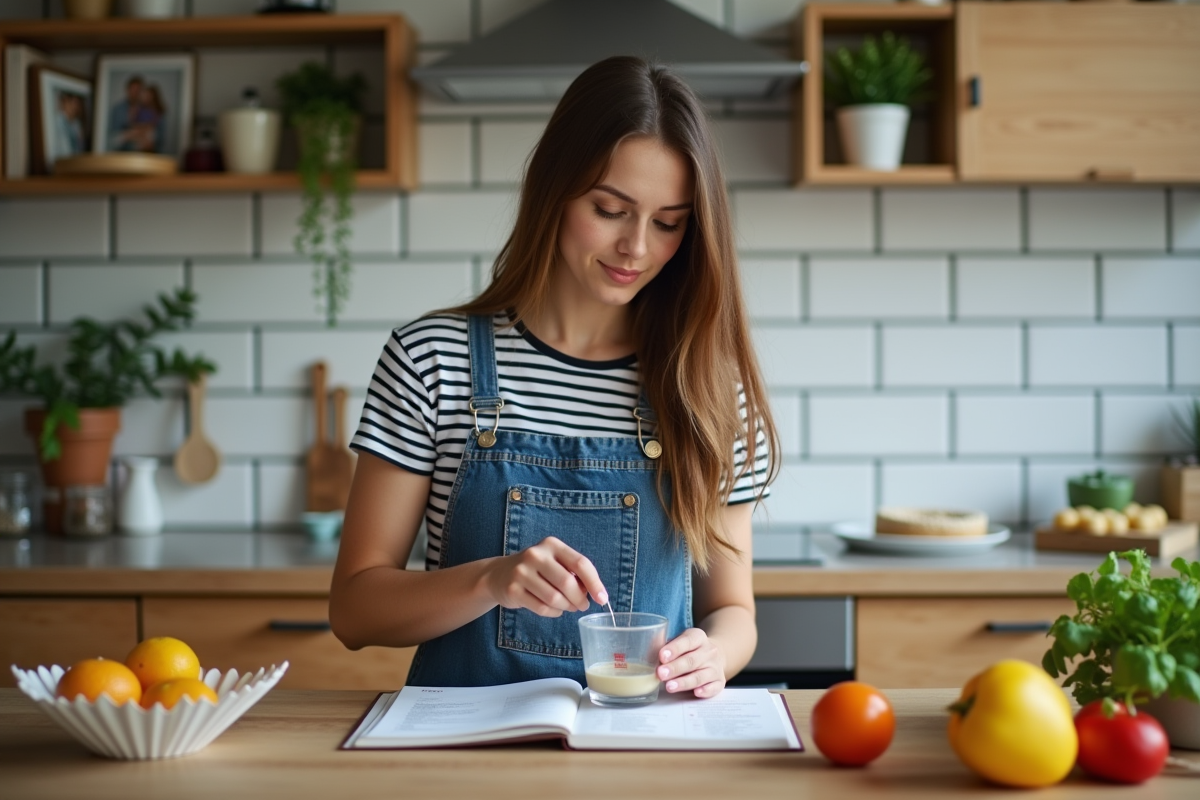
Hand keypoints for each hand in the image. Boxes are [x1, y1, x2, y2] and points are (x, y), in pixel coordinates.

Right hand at [485, 536, 607, 617]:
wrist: (499, 574)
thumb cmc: (537, 569)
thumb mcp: (554, 562)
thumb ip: (574, 572)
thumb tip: (595, 592)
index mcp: (551, 544)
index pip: (580, 563)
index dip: (595, 583)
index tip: (602, 598)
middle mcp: (535, 554)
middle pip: (567, 583)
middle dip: (580, 599)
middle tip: (583, 605)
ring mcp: (521, 572)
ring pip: (555, 598)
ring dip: (567, 607)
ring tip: (569, 607)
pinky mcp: (513, 590)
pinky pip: (542, 608)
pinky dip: (554, 613)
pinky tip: (555, 609)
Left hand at [657, 628, 726, 697]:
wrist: (715, 654)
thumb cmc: (690, 649)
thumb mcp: (681, 641)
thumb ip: (668, 647)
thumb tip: (648, 656)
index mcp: (698, 637)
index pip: (687, 641)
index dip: (674, 649)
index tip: (662, 656)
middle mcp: (709, 651)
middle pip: (692, 661)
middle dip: (675, 668)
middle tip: (661, 674)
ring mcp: (715, 667)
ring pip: (700, 676)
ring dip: (684, 682)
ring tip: (669, 687)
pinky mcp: (720, 681)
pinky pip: (714, 687)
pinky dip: (706, 690)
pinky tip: (696, 692)